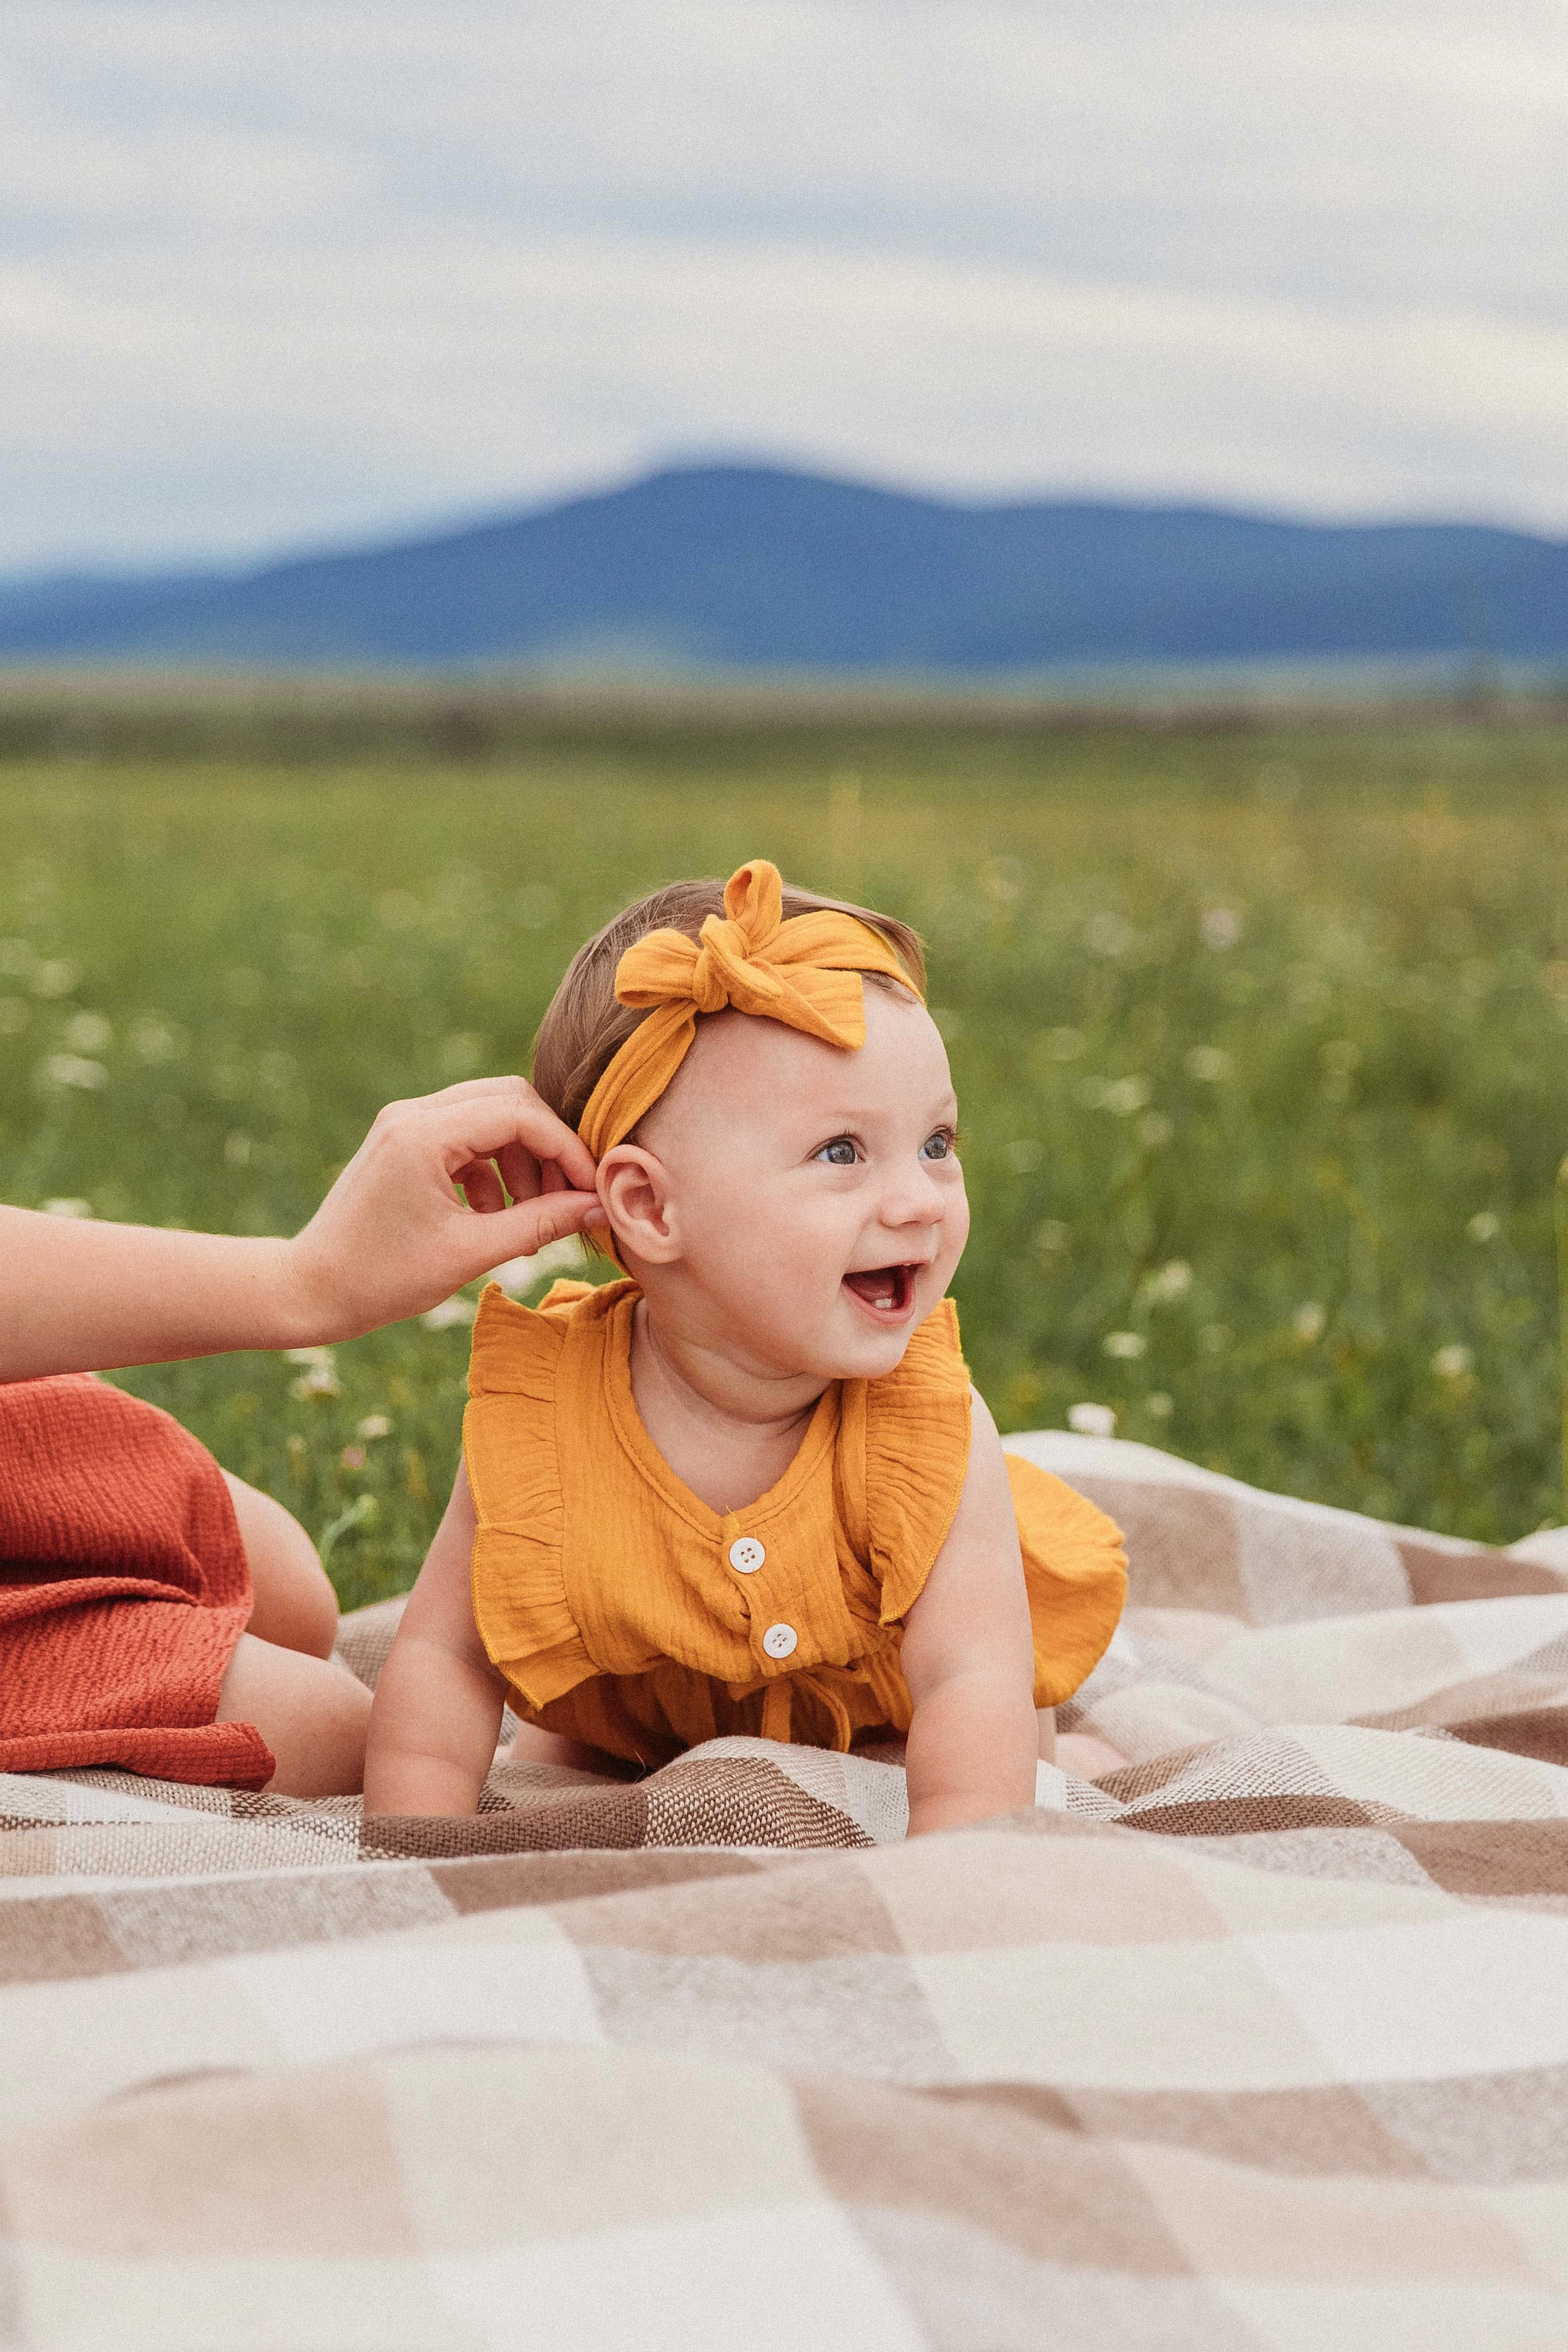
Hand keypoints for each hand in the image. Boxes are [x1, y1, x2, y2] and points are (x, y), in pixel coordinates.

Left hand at [282, 1076, 604, 1341]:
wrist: (309, 1289)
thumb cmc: (382, 1278)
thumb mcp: (470, 1254)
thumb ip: (540, 1224)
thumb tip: (598, 1208)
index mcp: (423, 1134)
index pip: (520, 1114)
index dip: (566, 1149)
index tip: (590, 1189)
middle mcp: (412, 1114)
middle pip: (509, 1101)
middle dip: (547, 1147)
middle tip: (566, 1198)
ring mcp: (404, 1124)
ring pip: (490, 1117)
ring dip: (521, 1160)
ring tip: (529, 1217)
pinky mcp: (402, 1142)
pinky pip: (466, 1138)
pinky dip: (492, 1169)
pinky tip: (492, 1216)